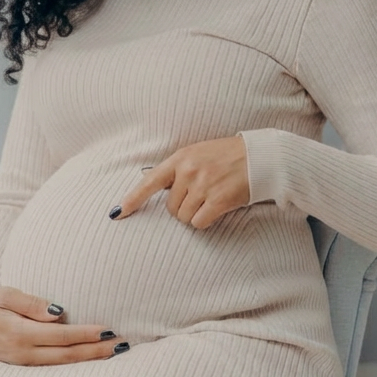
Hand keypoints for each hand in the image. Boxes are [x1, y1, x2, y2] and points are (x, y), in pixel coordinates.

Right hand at [0, 286, 128, 364]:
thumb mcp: (4, 295)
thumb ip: (31, 303)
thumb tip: (58, 313)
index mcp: (19, 333)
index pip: (60, 336)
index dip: (85, 334)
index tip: (108, 331)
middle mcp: (23, 353)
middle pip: (67, 355)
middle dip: (95, 351)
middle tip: (122, 346)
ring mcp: (23, 363)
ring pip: (62, 365)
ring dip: (89, 360)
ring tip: (113, 354)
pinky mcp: (23, 366)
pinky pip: (53, 367)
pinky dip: (74, 364)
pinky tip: (89, 360)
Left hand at [109, 134, 249, 228]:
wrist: (259, 156)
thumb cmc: (226, 156)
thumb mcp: (197, 153)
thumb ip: (178, 169)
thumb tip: (158, 188)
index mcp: (180, 158)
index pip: (150, 181)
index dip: (132, 199)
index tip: (118, 212)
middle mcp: (188, 171)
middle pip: (171, 208)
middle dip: (182, 208)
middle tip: (200, 197)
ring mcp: (203, 186)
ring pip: (184, 218)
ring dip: (195, 215)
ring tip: (210, 200)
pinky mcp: (218, 200)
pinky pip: (200, 222)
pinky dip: (206, 221)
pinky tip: (217, 209)